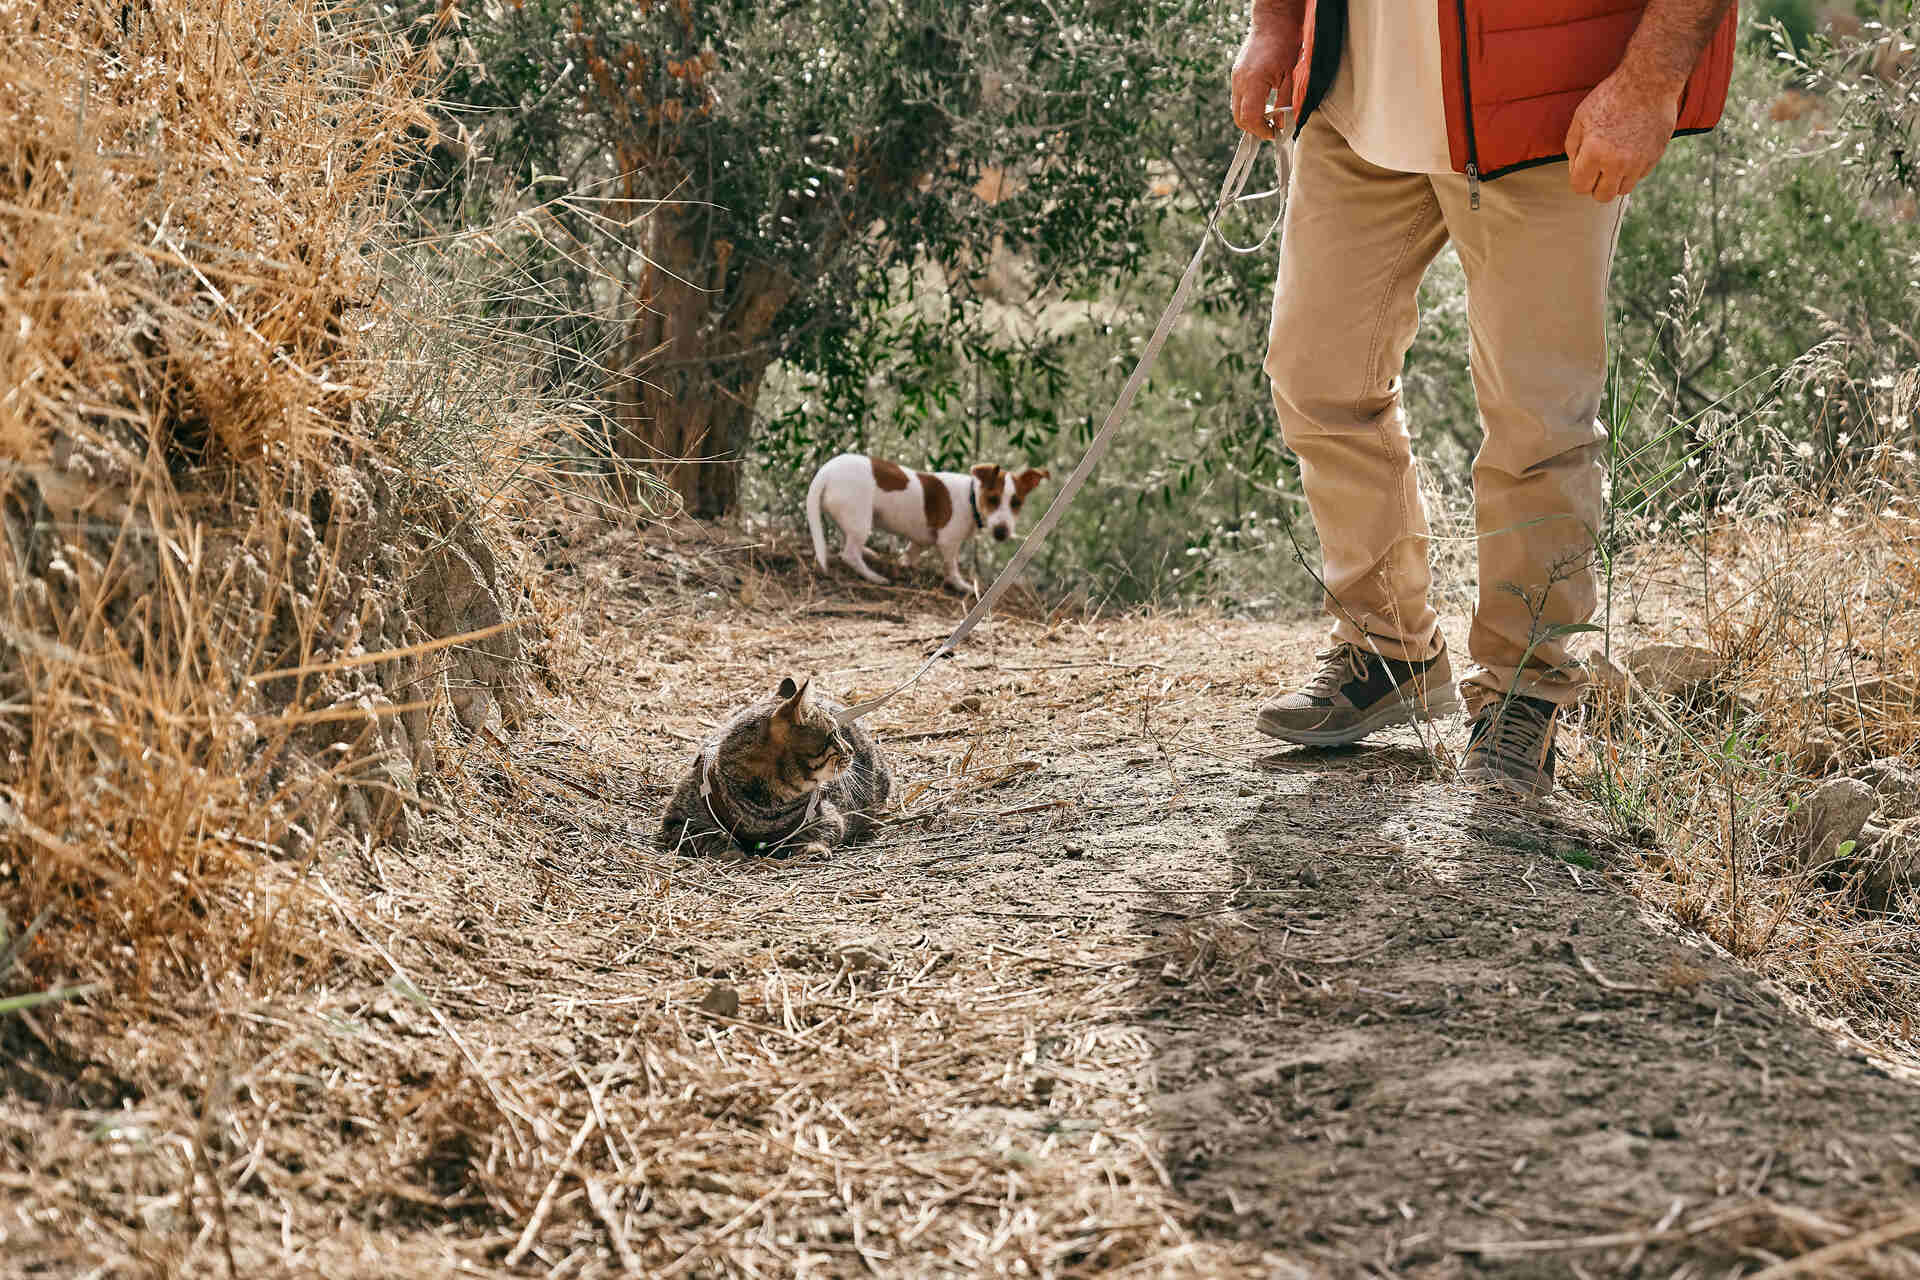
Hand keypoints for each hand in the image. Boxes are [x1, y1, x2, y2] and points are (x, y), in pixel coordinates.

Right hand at [1231, 20, 1301, 139]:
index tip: (1273, 134)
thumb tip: (1282, 125)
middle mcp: (1240, 81)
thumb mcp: (1291, 76)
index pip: (1250, 118)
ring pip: (1236, 109)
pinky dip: (1248, 107)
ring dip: (1250, 118)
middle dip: (1254, 128)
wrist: (1273, 20)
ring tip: (1268, 118)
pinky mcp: (1236, 74)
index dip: (1261, 130)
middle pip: (1239, 118)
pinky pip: (1238, 98)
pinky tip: (1263, 104)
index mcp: (1253, 82)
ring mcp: (1236, 77)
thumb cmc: (1285, 43)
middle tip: (1271, 129)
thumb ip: (1285, 102)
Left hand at [1566, 67, 1682, 201]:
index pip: (1579, 187)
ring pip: (1622, 190)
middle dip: (1596, 185)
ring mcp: (1639, 162)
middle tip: (1597, 169)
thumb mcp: (1581, 118)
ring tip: (1614, 159)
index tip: (1583, 167)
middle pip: (1601, 196)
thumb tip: (1575, 170)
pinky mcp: (1655, 157)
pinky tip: (1630, 149)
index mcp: (1595, 153)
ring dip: (1615, 180)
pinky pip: (1638, 177)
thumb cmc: (1611, 96)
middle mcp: (1617, 162)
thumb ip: (1573, 148)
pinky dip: (1632, 170)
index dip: (1579, 178)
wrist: (1650, 81)